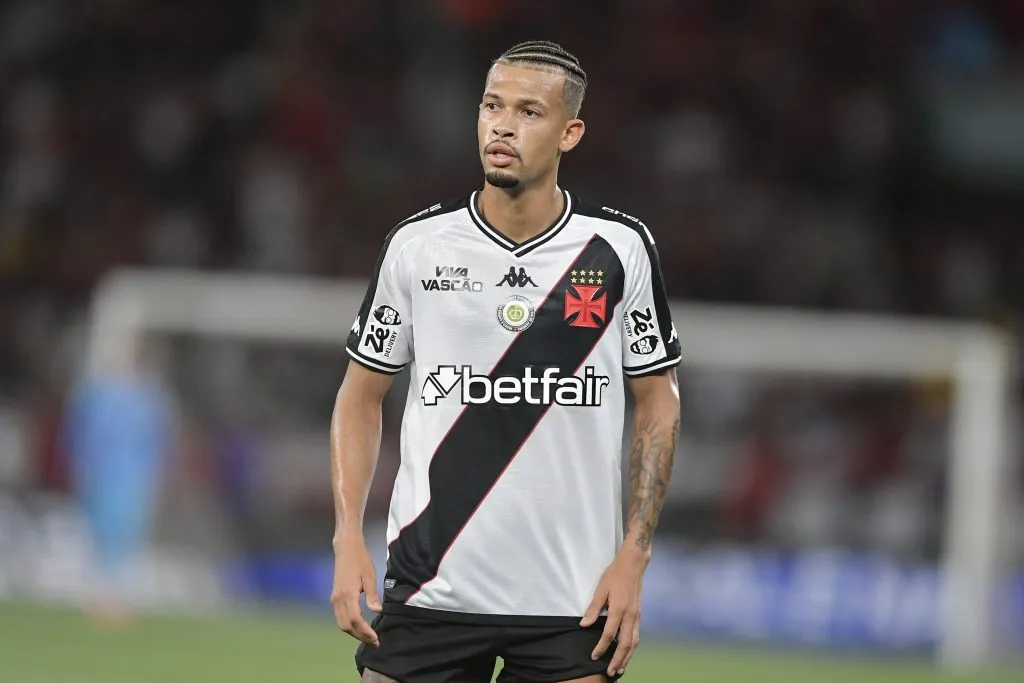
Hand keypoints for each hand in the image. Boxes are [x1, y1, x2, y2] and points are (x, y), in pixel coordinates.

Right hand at [330, 533, 381, 645]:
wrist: (346, 549)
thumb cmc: (360, 560)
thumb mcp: (370, 576)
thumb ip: (372, 594)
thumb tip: (378, 611)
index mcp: (348, 594)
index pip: (355, 619)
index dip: (365, 631)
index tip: (376, 638)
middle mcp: (338, 599)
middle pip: (346, 625)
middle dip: (360, 636)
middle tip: (374, 641)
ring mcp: (334, 599)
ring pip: (341, 623)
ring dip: (354, 633)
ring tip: (368, 637)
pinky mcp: (334, 597)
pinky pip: (340, 617)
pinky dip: (348, 626)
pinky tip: (359, 626)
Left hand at [580, 546, 648, 677]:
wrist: (633, 564)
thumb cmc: (614, 575)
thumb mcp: (600, 589)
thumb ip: (593, 608)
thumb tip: (583, 624)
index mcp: (618, 609)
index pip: (609, 634)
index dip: (601, 647)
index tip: (594, 656)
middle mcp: (630, 615)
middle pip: (625, 644)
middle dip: (618, 659)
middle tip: (611, 672)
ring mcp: (636, 616)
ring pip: (634, 642)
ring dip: (627, 657)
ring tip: (621, 668)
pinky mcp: (639, 614)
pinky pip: (636, 635)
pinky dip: (632, 647)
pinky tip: (628, 652)